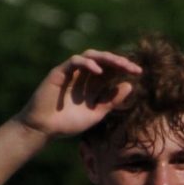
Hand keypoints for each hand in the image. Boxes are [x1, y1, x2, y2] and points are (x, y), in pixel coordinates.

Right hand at [16, 50, 139, 138]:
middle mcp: (84, 75)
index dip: (125, 68)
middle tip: (133, 67)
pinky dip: (87, 64)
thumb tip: (129, 86)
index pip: (112, 70)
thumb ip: (111, 101)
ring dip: (107, 58)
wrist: (44, 129)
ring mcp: (72, 72)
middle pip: (104, 60)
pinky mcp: (60, 72)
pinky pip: (75, 61)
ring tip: (120, 64)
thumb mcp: (96, 113)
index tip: (139, 73)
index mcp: (93, 84)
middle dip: (120, 61)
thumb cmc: (68, 123)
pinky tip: (99, 71)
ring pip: (91, 56)